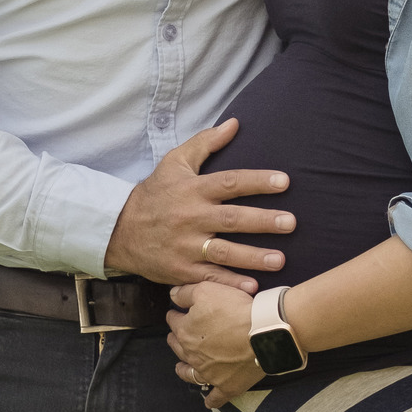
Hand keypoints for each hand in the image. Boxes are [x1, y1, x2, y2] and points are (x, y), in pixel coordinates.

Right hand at [104, 119, 293, 290]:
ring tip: (280, 259)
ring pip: (223, 252)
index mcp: (193, 189)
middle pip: (231, 219)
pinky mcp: (181, 270)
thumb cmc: (155, 193)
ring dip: (252, 257)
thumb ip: (205, 143)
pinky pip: (209, 278)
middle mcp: (191, 217)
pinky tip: (252, 288)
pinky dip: (229, 284)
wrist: (120, 230)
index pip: (230, 182)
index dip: (257, 181)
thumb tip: (234, 123)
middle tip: (291, 222)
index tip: (284, 182)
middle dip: (262, 221)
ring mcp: (186, 246)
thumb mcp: (174, 163)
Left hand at [167, 280, 260, 407]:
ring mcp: (210, 373)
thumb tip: (172, 296)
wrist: (263, 332)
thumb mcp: (207, 289)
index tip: (176, 313)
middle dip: (176, 340)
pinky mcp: (227, 386)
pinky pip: (216, 397)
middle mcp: (193, 355)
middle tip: (176, 336)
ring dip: (184, 370)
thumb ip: (186, 293)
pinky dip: (211, 400)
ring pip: (191, 374)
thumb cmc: (235, 309)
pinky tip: (208, 402)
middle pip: (178, 347)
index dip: (175, 315)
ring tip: (181, 368)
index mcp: (185, 332)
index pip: (174, 322)